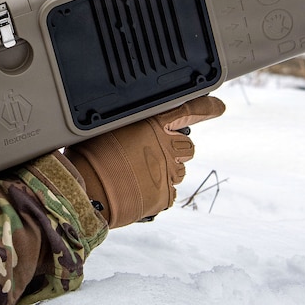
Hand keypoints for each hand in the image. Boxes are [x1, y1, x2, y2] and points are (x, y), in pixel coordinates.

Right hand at [63, 95, 224, 227]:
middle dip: (176, 149)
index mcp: (154, 124)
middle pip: (187, 146)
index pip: (190, 111)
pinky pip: (168, 193)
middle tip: (151, 153)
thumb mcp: (107, 127)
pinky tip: (136, 190)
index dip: (207, 108)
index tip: (219, 107)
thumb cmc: (89, 155)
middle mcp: (166, 148)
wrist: (86, 190)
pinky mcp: (164, 198)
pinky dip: (156, 192)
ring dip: (164, 171)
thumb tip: (132, 124)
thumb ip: (129, 124)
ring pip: (178, 171)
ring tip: (136, 174)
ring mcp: (167, 174)